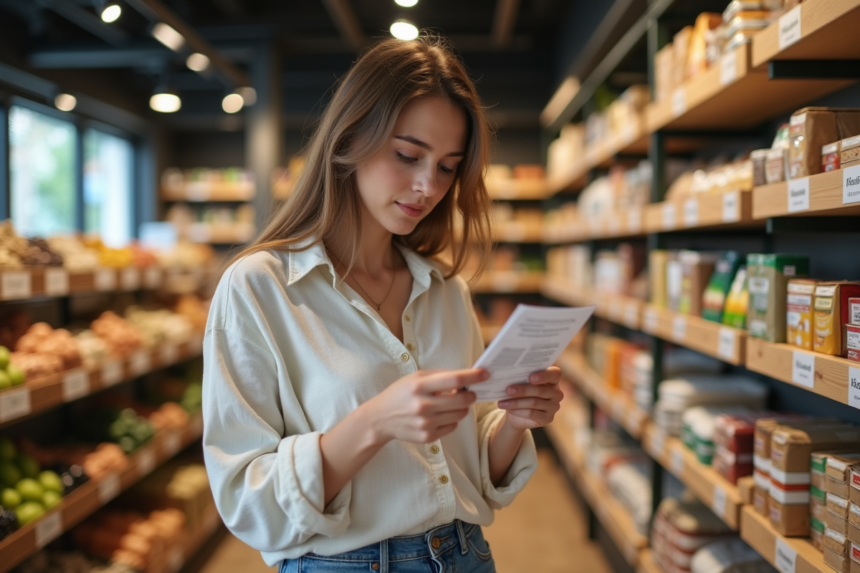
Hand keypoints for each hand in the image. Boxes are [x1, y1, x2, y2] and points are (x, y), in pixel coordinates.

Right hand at [363, 368, 488, 444]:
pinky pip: (453, 427)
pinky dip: (451, 420)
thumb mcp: (416, 377)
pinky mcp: (427, 437)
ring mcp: (425, 423)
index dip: (473, 376)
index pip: (454, 380)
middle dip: (471, 395)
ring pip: (460, 415)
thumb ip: (441, 376)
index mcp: (419, 386)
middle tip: (470, 392)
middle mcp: (423, 405)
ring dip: (461, 407)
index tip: (486, 373)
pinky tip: (440, 416)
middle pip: (462, 400)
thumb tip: (468, 377)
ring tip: (450, 403)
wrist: (381, 418)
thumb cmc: (401, 393)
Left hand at [497, 366, 562, 430]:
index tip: (530, 377)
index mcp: (552, 378)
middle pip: (540, 390)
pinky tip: (510, 410)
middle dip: (523, 390)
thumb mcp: (519, 382)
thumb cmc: (519, 392)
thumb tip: (504, 374)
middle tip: (508, 390)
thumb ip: (519, 377)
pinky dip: (519, 411)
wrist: (517, 413)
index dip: (544, 375)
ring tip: (503, 402)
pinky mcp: (548, 418)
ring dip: (516, 402)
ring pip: (534, 402)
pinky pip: (533, 414)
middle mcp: (556, 392)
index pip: (555, 374)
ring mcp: (554, 406)